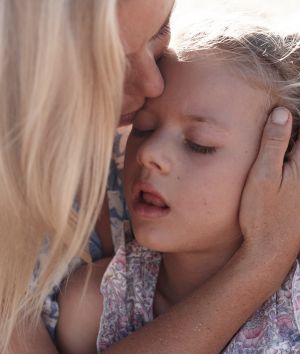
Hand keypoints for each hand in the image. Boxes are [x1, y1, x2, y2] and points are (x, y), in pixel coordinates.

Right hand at [240, 107, 299, 257]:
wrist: (271, 249)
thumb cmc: (263, 214)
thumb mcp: (263, 176)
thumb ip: (274, 144)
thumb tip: (282, 113)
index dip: (294, 116)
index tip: (280, 110)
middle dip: (292, 131)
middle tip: (277, 121)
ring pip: (299, 156)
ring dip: (291, 145)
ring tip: (277, 135)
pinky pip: (297, 168)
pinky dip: (292, 157)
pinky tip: (279, 160)